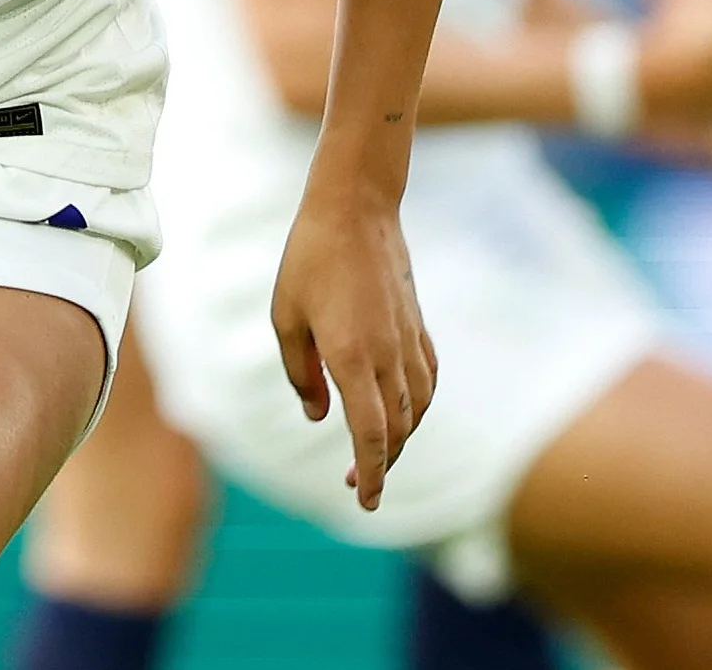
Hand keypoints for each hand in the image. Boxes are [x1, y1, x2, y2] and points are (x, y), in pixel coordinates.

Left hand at [270, 186, 436, 512]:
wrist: (355, 210)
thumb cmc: (307, 260)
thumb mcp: (285, 317)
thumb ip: (301, 374)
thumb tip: (319, 417)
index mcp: (351, 356)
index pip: (371, 434)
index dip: (370, 473)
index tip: (363, 502)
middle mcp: (388, 356)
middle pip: (397, 431)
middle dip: (380, 466)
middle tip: (353, 486)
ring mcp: (409, 342)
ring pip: (416, 410)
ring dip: (400, 441)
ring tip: (373, 457)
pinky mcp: (418, 328)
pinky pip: (426, 382)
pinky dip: (416, 409)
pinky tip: (401, 415)